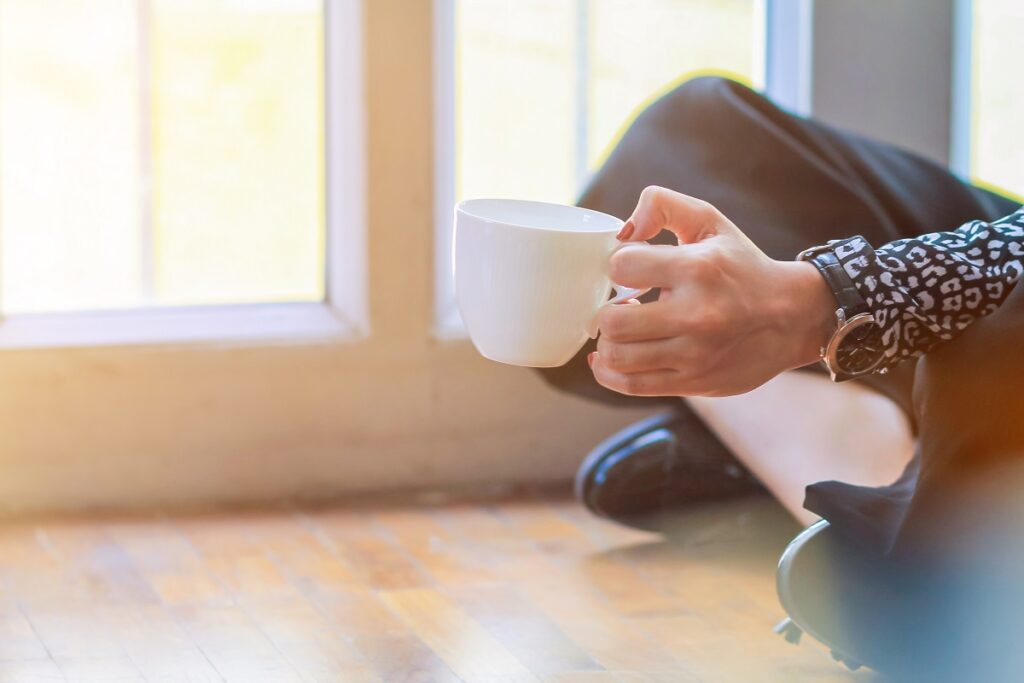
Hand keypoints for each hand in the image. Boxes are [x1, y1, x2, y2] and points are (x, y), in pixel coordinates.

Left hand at [589, 186, 836, 396]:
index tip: (627, 271)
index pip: (621, 267)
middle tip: (618, 305)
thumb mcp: (710, 222)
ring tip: (622, 330)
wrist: (792, 317)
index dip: (615, 266)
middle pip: (613, 321)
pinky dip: (609, 372)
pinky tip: (608, 358)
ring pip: (618, 356)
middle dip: (605, 311)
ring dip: (609, 341)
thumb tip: (624, 230)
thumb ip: (662, 205)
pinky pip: (632, 384)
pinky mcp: (694, 381)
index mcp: (697, 269)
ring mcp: (695, 353)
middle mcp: (696, 314)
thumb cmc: (741, 266)